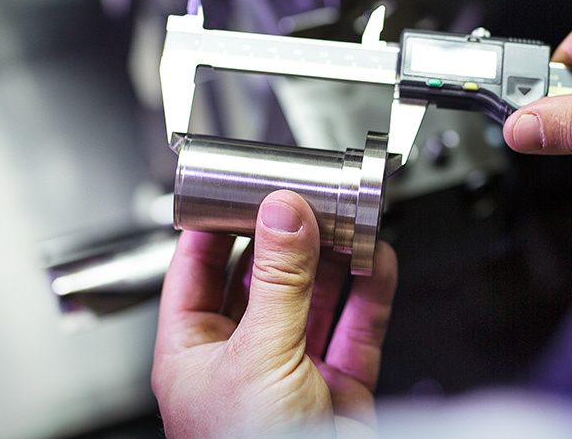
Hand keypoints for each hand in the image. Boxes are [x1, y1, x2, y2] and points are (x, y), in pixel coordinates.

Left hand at [152, 190, 397, 438]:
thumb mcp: (259, 355)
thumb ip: (278, 281)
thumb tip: (285, 214)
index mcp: (194, 351)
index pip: (198, 269)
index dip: (220, 224)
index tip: (244, 184)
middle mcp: (243, 356)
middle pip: (266, 277)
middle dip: (291, 236)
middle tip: (311, 195)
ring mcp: (294, 370)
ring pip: (318, 297)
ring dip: (336, 257)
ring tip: (351, 217)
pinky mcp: (340, 385)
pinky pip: (357, 326)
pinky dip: (371, 290)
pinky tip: (377, 260)